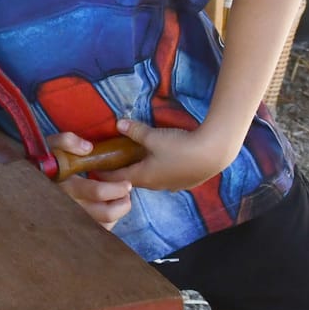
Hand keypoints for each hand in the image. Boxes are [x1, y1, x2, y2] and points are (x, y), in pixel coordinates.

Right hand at [49, 130, 133, 228]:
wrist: (31, 180)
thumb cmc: (47, 162)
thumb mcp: (53, 145)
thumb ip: (67, 141)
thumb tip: (88, 148)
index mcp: (67, 185)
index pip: (97, 192)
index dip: (116, 188)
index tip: (127, 183)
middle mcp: (71, 205)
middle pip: (105, 213)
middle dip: (122, 203)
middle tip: (127, 192)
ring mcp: (73, 218)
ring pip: (104, 223)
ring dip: (118, 211)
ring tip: (122, 199)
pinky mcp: (77, 226)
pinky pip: (100, 230)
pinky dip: (110, 220)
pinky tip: (109, 207)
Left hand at [110, 117, 234, 192]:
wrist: (214, 154)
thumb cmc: (180, 147)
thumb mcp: (153, 137)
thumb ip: (135, 131)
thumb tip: (118, 124)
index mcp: (144, 177)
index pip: (117, 177)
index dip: (104, 172)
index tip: (94, 169)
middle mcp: (157, 185)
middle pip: (134, 179)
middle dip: (122, 171)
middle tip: (112, 161)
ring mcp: (172, 185)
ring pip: (151, 179)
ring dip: (141, 171)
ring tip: (134, 160)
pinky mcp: (186, 182)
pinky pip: (165, 177)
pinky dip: (156, 170)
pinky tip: (159, 162)